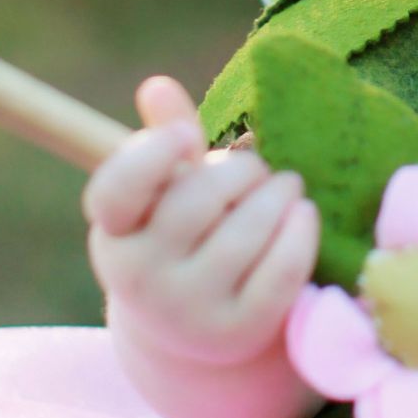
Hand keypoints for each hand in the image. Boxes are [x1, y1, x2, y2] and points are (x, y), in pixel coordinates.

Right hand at [83, 76, 319, 368]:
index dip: (150, 155)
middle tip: (257, 168)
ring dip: (278, 194)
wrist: (195, 329)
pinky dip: (300, 231)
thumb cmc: (183, 235)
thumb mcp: (166, 191)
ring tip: (287, 186)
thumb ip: (164, 138)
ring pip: (245, 232)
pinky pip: (281, 270)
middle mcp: (139, 278)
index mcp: (113, 233)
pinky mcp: (236, 331)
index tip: (187, 135)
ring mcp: (186, 311)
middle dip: (240, 170)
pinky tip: (303, 214)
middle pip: (197, 200)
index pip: (115, 190)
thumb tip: (156, 86)